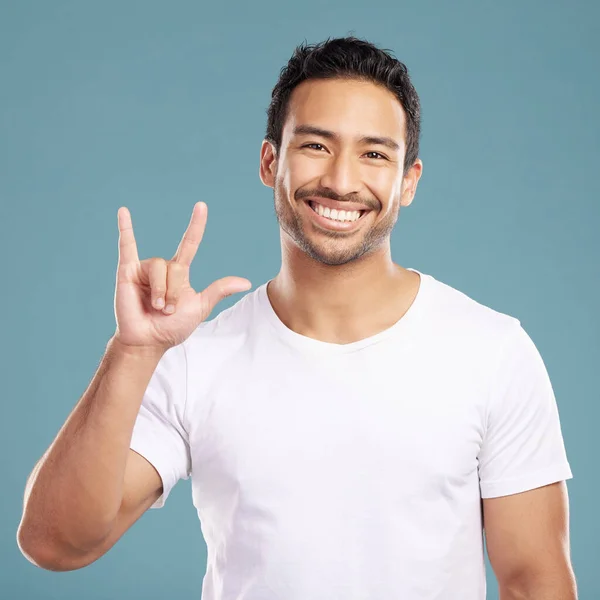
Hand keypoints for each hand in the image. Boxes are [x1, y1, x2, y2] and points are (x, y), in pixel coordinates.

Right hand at [112, 202, 250, 350]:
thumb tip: (246, 282)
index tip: (201, 206)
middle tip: (168, 310)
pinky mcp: (126, 272)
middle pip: (175, 266)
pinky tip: (123, 211)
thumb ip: (219, 290)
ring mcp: (144, 268)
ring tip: (157, 307)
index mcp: (179, 273)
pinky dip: (125, 228)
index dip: (196, 225)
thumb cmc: (172, 327)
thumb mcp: (200, 307)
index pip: (189, 243)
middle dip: (174, 292)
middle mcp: (162, 268)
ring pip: (158, 267)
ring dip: (160, 291)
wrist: (149, 341)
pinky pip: (126, 246)